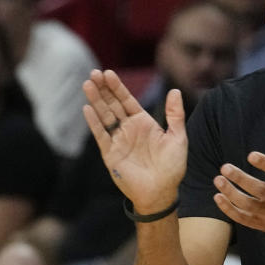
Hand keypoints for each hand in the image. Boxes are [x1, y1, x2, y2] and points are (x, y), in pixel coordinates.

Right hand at [82, 69, 186, 212]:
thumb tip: (175, 91)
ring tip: (87, 84)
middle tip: (94, 73)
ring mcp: (118, 141)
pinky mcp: (110, 154)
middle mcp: (128, 129)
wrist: (161, 192)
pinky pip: (101, 135)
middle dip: (103, 89)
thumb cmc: (172, 167)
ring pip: (104, 116)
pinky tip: (87, 108)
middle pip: (112, 104)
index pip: (126, 100)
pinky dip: (94, 122)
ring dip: (95, 101)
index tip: (108, 73)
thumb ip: (175, 115)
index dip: (117, 87)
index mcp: (143, 123)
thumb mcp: (177, 137)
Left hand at [213, 112, 264, 241]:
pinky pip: (242, 218)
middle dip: (241, 179)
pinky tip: (217, 196)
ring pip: (248, 205)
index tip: (250, 155)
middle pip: (260, 191)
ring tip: (217, 179)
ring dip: (231, 193)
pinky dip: (228, 209)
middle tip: (224, 167)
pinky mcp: (260, 224)